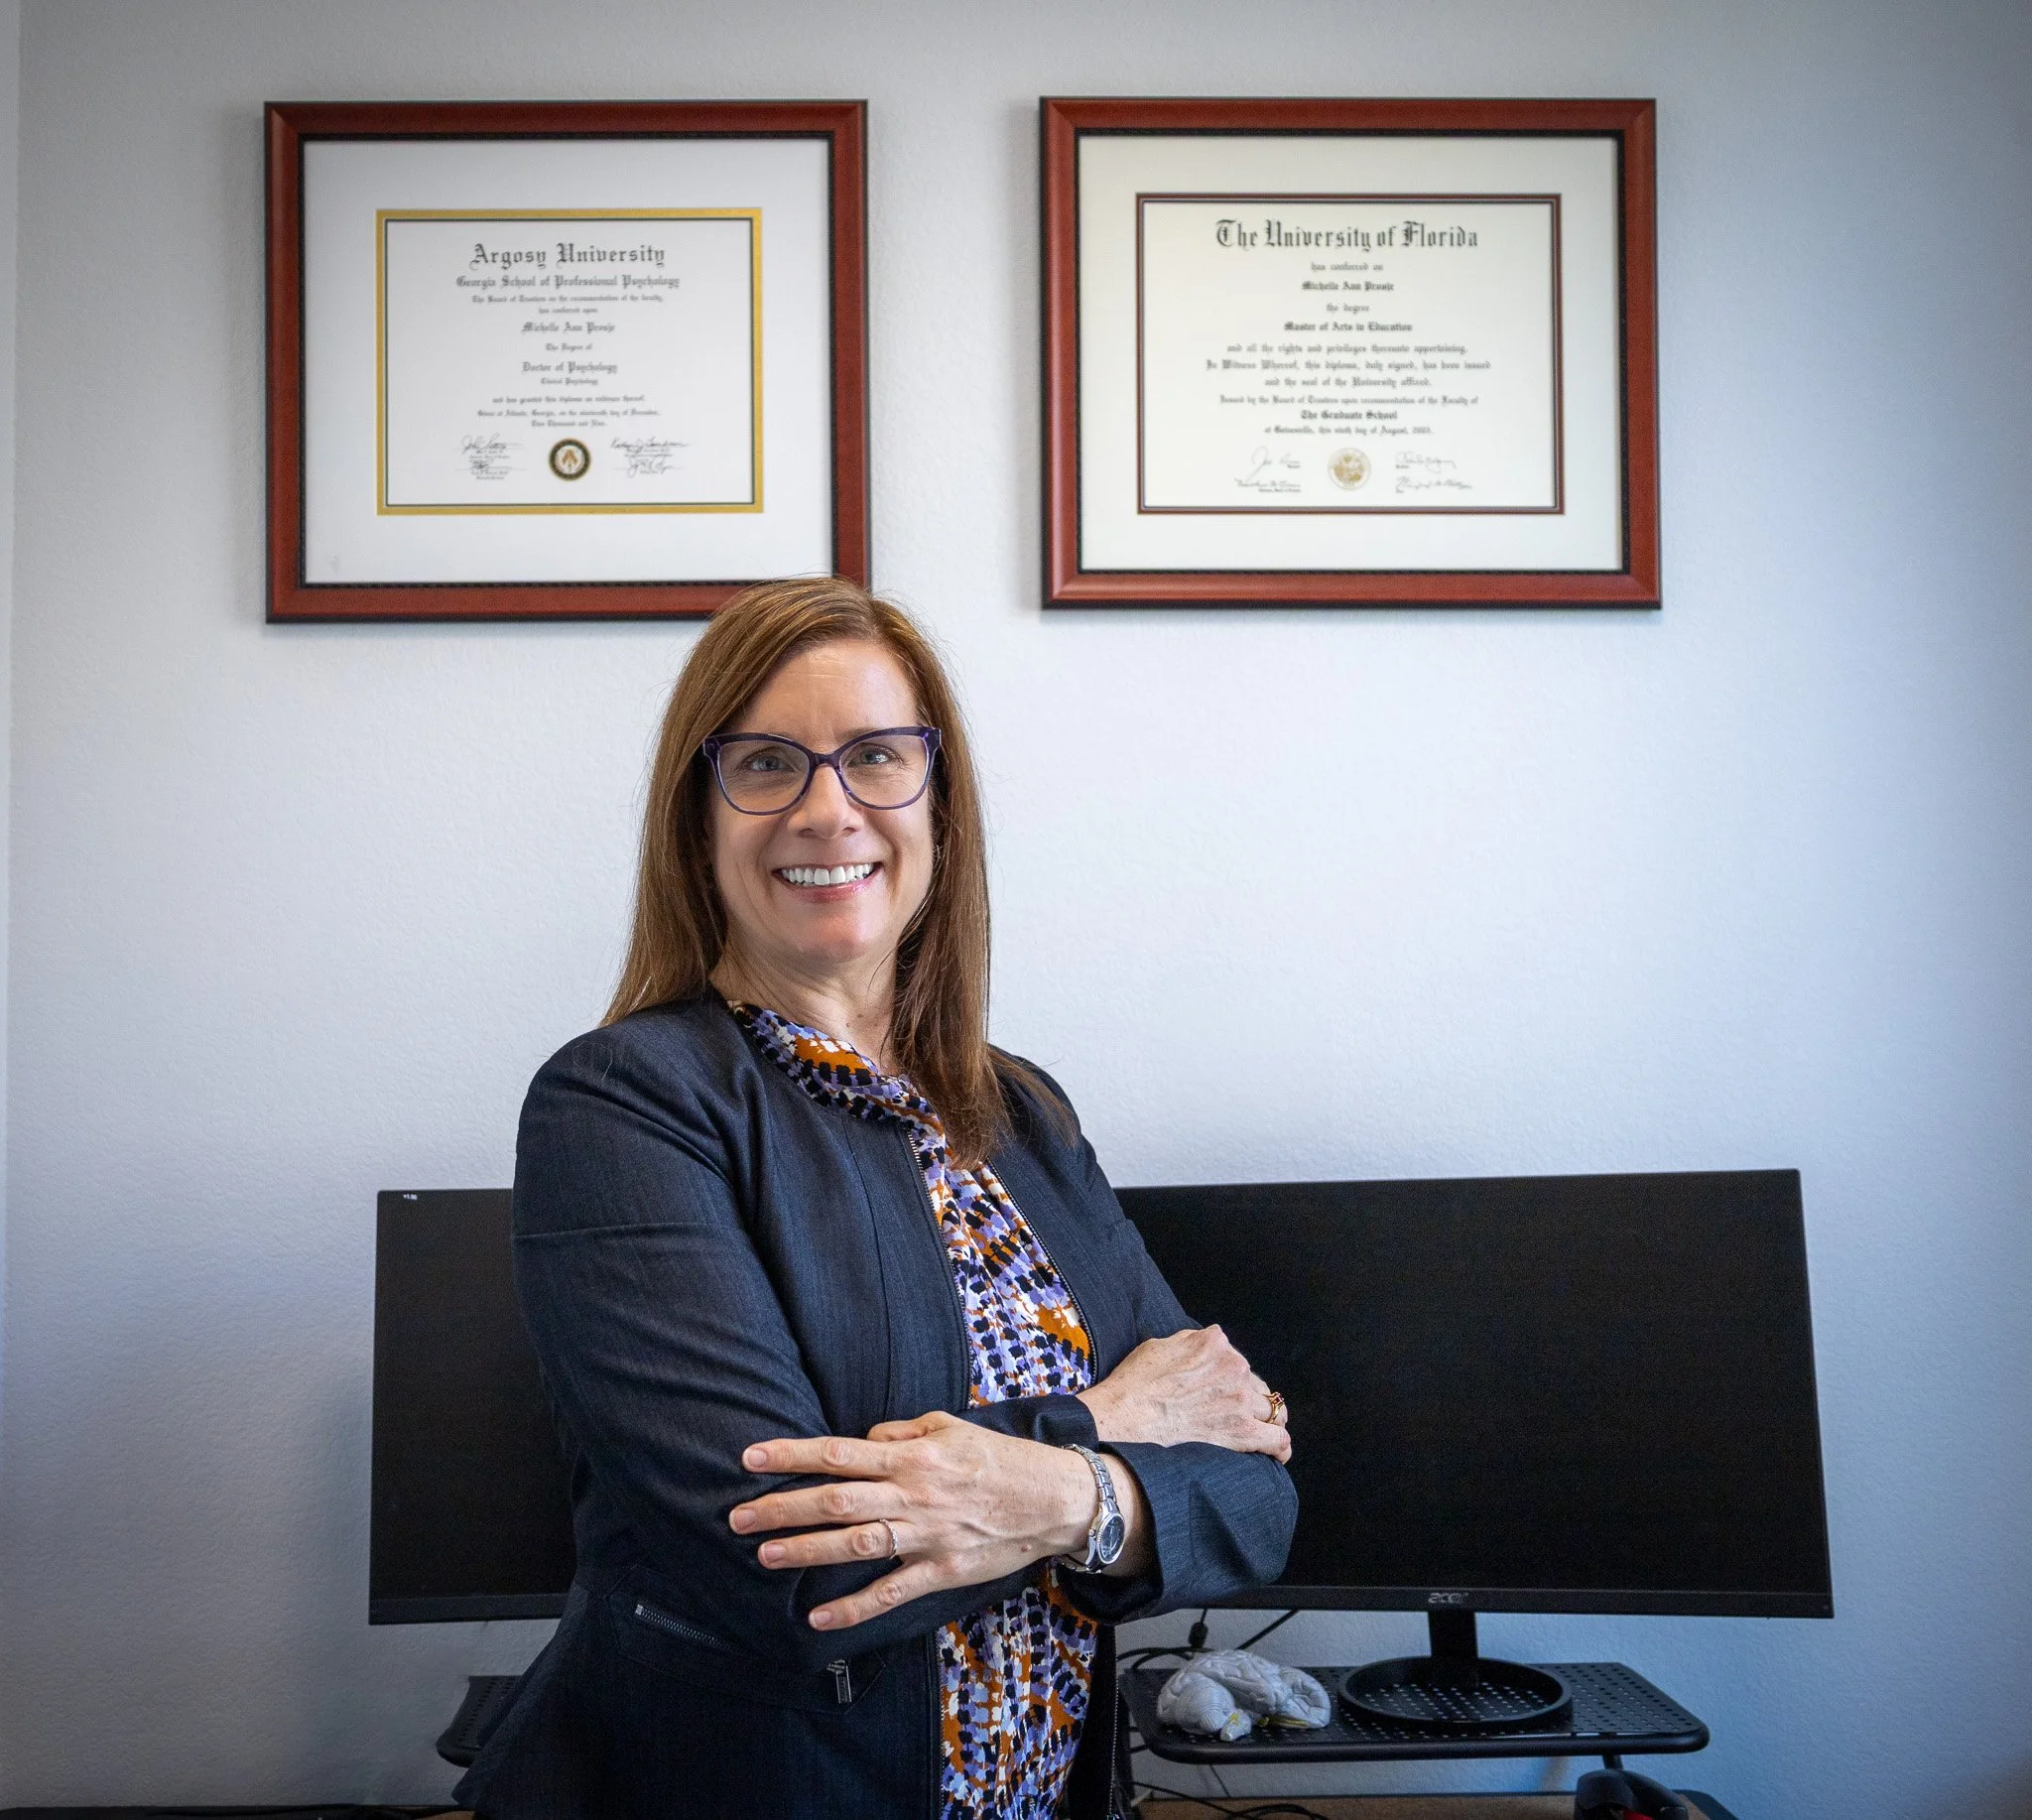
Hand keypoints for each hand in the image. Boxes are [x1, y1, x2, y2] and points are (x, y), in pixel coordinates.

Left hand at [729, 1411, 1145, 1631]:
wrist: (1053, 1497)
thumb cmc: (998, 1458)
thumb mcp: (949, 1425)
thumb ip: (901, 1431)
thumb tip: (863, 1437)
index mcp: (912, 1456)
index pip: (838, 1453)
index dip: (792, 1456)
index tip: (750, 1458)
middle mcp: (912, 1495)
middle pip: (836, 1501)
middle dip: (782, 1508)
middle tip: (738, 1517)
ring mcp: (925, 1536)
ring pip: (854, 1546)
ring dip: (805, 1552)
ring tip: (764, 1556)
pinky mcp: (940, 1571)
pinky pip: (890, 1592)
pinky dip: (852, 1607)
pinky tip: (817, 1617)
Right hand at [1077, 1325, 1291, 1462]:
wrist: (1126, 1416)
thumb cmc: (1135, 1383)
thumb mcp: (1161, 1345)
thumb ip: (1191, 1343)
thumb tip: (1204, 1346)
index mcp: (1215, 1343)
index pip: (1235, 1359)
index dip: (1229, 1377)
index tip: (1221, 1391)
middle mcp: (1234, 1366)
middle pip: (1256, 1384)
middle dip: (1249, 1398)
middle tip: (1236, 1416)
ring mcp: (1240, 1399)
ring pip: (1272, 1409)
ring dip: (1267, 1420)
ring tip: (1263, 1432)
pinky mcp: (1242, 1431)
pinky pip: (1277, 1438)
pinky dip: (1280, 1446)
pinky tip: (1277, 1454)